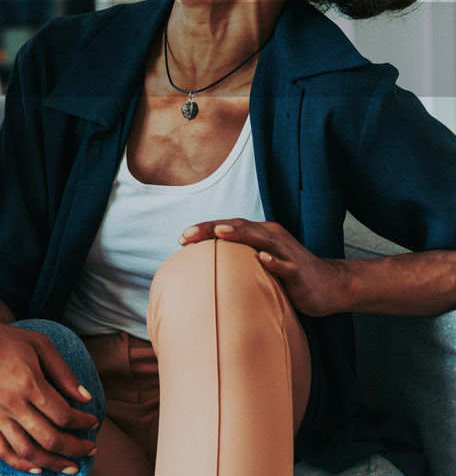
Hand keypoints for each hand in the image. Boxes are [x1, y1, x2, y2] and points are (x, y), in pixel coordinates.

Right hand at [0, 314, 97, 472]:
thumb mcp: (40, 344)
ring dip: (53, 464)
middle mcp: (12, 403)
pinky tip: (37, 468)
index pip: (63, 414)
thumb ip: (63, 372)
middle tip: (91, 448)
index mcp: (28, 382)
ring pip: (28, 451)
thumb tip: (85, 398)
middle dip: (76, 448)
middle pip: (50, 438)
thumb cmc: (6, 340)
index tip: (93, 422)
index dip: (83, 423)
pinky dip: (21, 465)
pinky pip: (3, 451)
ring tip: (71, 467)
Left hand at [180, 218, 347, 316]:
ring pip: (261, 240)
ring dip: (241, 235)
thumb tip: (207, 265)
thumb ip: (240, 259)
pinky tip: (262, 259)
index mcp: (261, 234)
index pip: (229, 227)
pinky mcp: (299, 271)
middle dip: (212, 229)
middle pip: (239, 228)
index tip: (181, 238)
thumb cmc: (290, 274)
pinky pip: (286, 265)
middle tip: (188, 235)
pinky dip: (274, 261)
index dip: (205, 230)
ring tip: (220, 233)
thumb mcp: (262, 262)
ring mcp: (287, 253)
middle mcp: (272, 238)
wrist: (332, 286)